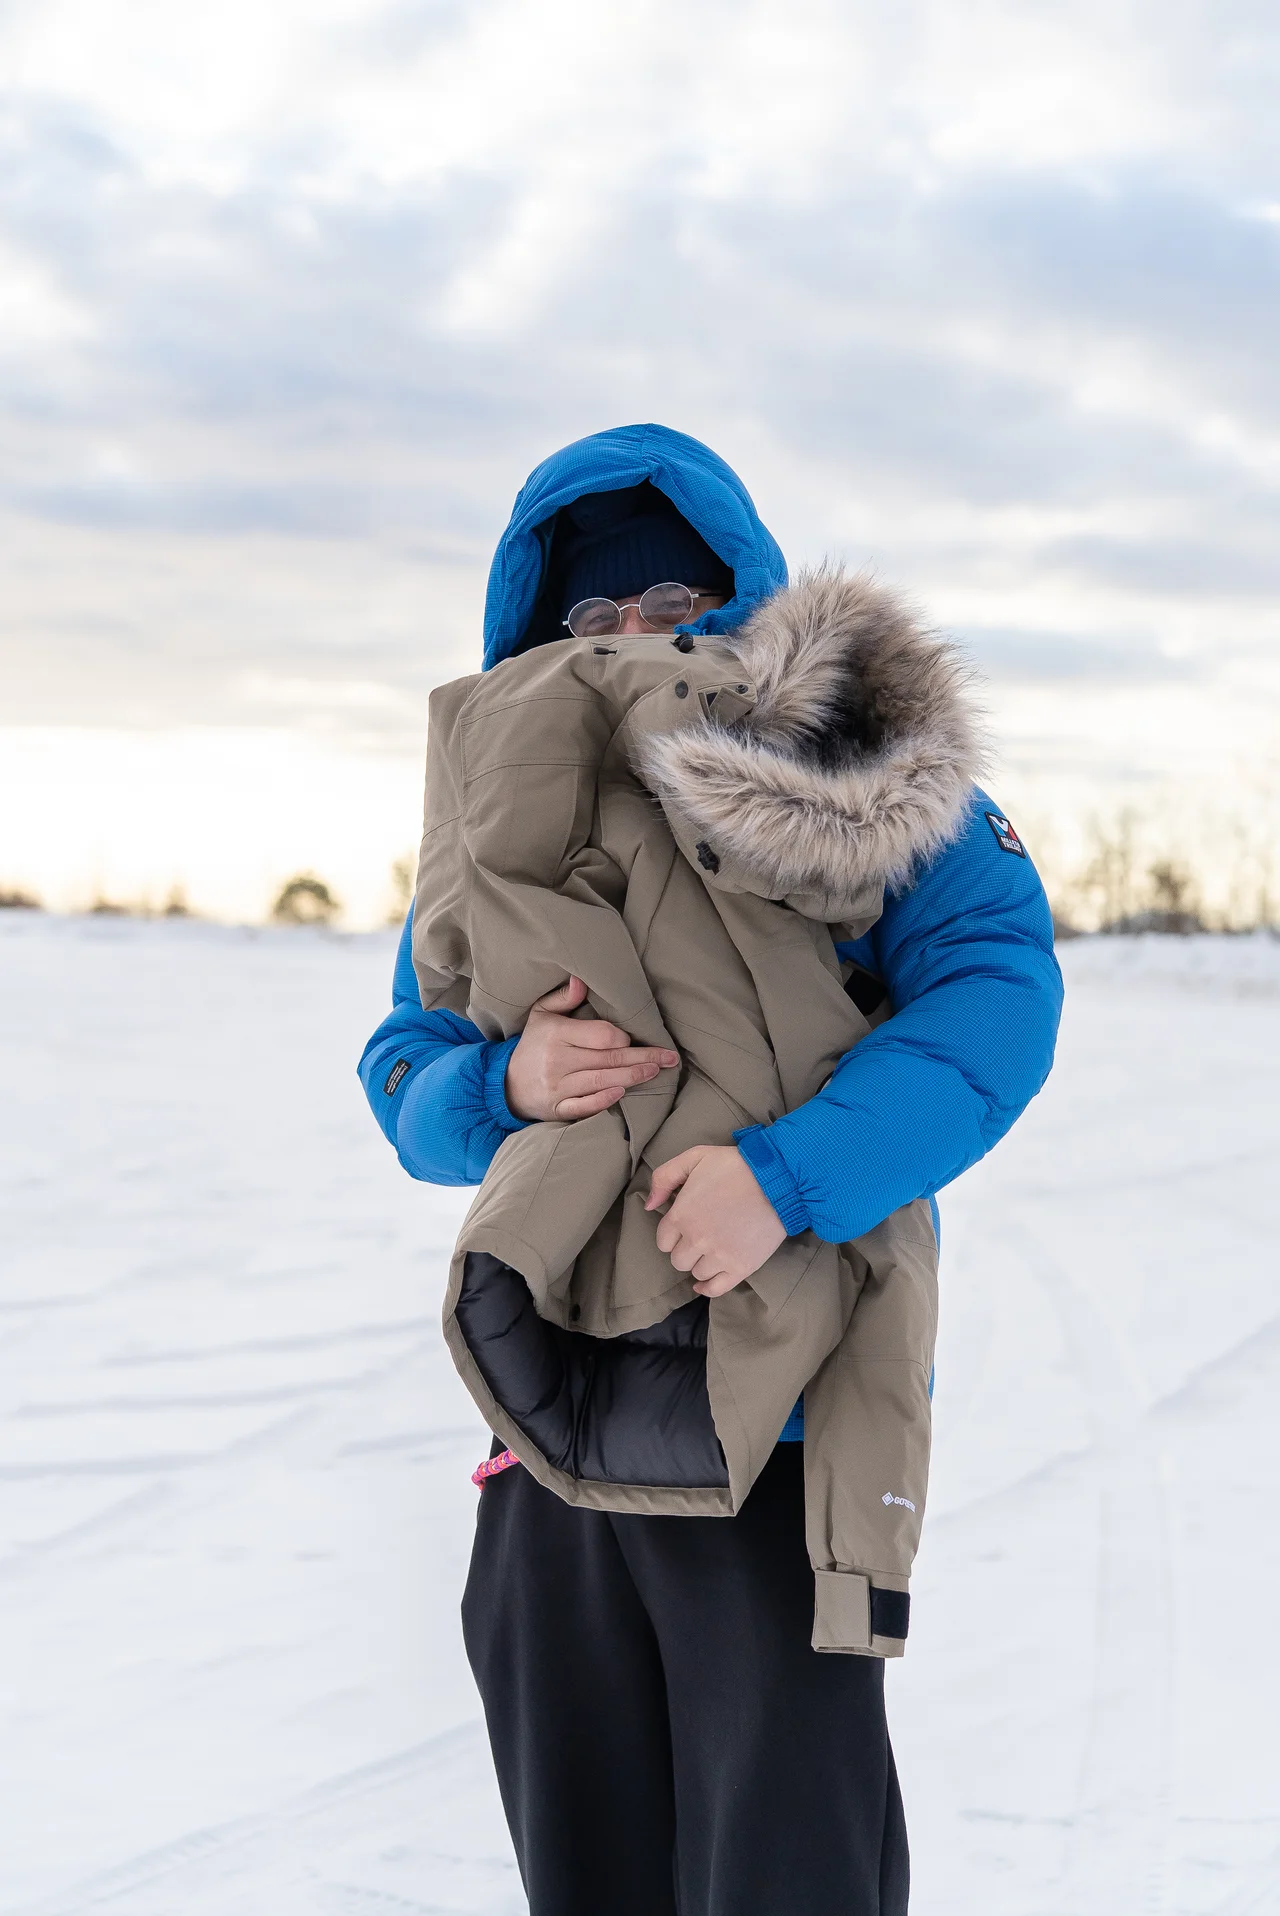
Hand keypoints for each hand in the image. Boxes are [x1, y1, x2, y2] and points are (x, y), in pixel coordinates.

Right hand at [505, 976, 679, 1121]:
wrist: (506, 1083)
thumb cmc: (533, 1044)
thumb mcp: (540, 1014)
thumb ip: (562, 997)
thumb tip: (582, 980)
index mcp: (556, 1034)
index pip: (600, 1035)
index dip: (621, 1037)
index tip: (631, 1038)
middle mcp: (557, 1061)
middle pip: (608, 1059)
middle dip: (642, 1057)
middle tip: (668, 1057)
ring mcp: (557, 1087)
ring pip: (602, 1081)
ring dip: (632, 1077)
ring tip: (655, 1071)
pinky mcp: (557, 1109)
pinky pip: (584, 1106)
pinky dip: (604, 1101)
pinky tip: (622, 1092)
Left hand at [645, 1145, 786, 1294]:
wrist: (778, 1179)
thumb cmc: (736, 1165)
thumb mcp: (695, 1157)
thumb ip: (664, 1177)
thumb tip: (648, 1204)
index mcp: (681, 1215)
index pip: (663, 1240)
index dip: (672, 1234)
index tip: (685, 1226)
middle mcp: (696, 1239)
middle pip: (678, 1260)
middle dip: (685, 1249)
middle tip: (699, 1237)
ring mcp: (719, 1256)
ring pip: (696, 1273)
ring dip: (700, 1263)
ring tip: (711, 1249)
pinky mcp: (741, 1267)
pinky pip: (716, 1289)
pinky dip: (707, 1287)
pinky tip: (705, 1281)